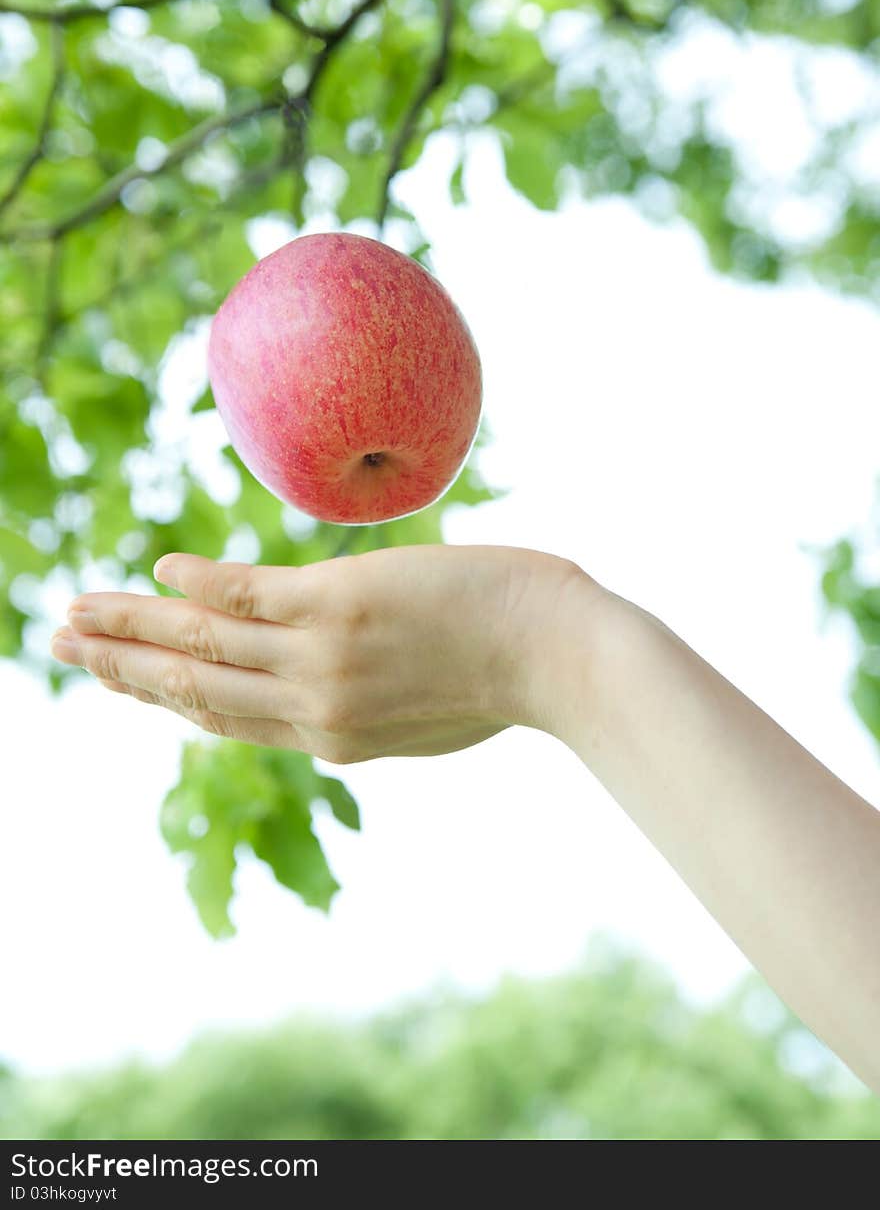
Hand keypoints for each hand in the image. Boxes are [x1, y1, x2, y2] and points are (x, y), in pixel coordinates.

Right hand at [49, 544, 584, 763]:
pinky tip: (160, 573)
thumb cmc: (513, 675)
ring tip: (75, 612)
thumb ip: (370, 710)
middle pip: (195, 687)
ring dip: (131, 628)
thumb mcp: (429, 716)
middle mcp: (315, 708)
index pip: (227, 716)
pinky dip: (198, 586)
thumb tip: (330, 698)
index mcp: (335, 737)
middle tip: (60, 642)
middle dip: (121, 668)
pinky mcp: (344, 606)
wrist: (568, 659)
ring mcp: (324, 659)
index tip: (121, 680)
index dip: (163, 697)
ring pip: (204, 644)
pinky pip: (249, 595)